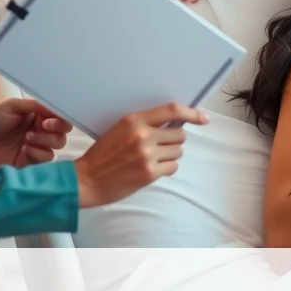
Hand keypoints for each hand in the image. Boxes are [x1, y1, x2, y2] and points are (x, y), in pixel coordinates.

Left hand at [0, 99, 73, 169]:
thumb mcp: (12, 106)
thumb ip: (34, 105)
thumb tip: (55, 108)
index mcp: (39, 116)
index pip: (60, 116)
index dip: (61, 117)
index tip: (50, 118)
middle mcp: (42, 131)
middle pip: (63, 131)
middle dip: (56, 129)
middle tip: (42, 126)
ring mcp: (38, 147)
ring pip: (57, 145)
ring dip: (45, 140)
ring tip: (27, 139)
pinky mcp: (31, 162)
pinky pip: (46, 159)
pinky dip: (38, 153)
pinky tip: (25, 150)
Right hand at [74, 103, 209, 208]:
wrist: (86, 180)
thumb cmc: (103, 155)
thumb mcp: (120, 130)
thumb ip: (145, 124)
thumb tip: (175, 123)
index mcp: (134, 120)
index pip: (172, 110)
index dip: (192, 113)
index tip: (204, 118)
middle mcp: (143, 135)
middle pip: (180, 134)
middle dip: (174, 141)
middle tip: (159, 147)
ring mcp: (147, 155)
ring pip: (178, 151)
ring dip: (170, 155)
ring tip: (151, 159)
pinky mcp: (149, 173)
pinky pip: (173, 167)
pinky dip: (166, 168)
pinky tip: (151, 170)